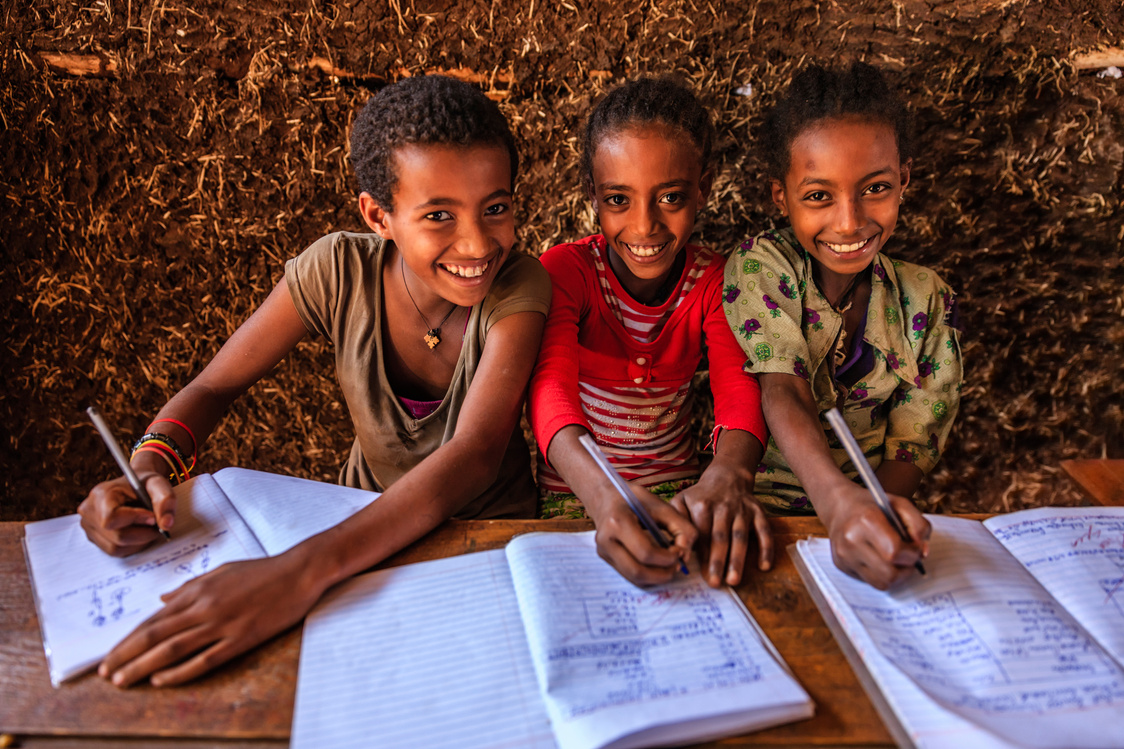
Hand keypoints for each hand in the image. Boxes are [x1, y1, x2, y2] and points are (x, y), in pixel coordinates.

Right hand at [78, 472, 176, 555]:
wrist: (134, 485)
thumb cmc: (144, 484)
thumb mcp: (159, 484)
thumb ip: (165, 500)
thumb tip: (166, 525)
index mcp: (100, 495)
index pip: (112, 519)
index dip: (135, 521)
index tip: (152, 517)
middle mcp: (89, 512)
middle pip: (117, 537)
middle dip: (143, 534)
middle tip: (155, 524)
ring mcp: (89, 527)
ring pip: (116, 548)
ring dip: (139, 542)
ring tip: (147, 527)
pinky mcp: (94, 538)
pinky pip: (114, 551)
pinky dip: (131, 546)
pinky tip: (138, 532)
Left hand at [99, 551, 324, 686]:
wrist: (298, 572)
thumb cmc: (262, 570)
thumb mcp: (221, 572)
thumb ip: (190, 587)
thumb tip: (163, 600)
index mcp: (198, 591)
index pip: (155, 619)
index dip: (129, 639)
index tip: (110, 655)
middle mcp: (204, 607)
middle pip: (156, 635)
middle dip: (126, 655)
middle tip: (105, 673)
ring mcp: (222, 624)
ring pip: (173, 649)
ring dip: (143, 666)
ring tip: (123, 680)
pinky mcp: (241, 638)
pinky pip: (204, 659)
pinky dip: (180, 670)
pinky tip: (162, 679)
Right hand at [589, 485, 696, 586]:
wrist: (605, 497)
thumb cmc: (634, 499)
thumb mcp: (660, 505)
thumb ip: (680, 526)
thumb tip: (685, 555)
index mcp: (618, 522)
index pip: (646, 552)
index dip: (667, 558)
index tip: (679, 552)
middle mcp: (606, 540)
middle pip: (637, 571)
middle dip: (662, 574)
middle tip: (677, 566)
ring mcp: (603, 551)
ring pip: (633, 578)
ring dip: (655, 578)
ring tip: (669, 568)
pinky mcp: (606, 558)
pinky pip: (629, 575)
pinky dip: (647, 576)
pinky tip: (657, 567)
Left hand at [671, 460, 772, 587]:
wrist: (727, 477)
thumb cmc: (700, 496)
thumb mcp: (682, 500)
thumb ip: (676, 521)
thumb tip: (675, 546)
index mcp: (702, 506)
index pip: (701, 535)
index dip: (700, 555)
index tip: (699, 575)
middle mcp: (723, 508)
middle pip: (720, 538)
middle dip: (717, 561)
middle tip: (715, 583)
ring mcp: (742, 510)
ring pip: (740, 537)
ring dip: (737, 559)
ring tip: (734, 580)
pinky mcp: (758, 511)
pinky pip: (764, 531)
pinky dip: (766, 548)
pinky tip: (764, 567)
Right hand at [819, 483, 929, 589]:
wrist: (839, 506)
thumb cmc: (872, 505)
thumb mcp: (900, 504)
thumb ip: (919, 525)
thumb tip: (923, 552)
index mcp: (866, 520)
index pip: (895, 552)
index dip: (912, 554)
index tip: (915, 548)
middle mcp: (851, 540)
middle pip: (889, 574)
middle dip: (906, 569)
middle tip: (908, 558)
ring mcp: (844, 555)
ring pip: (881, 583)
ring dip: (896, 576)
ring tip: (897, 562)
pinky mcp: (841, 565)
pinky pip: (870, 581)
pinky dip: (881, 574)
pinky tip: (880, 560)